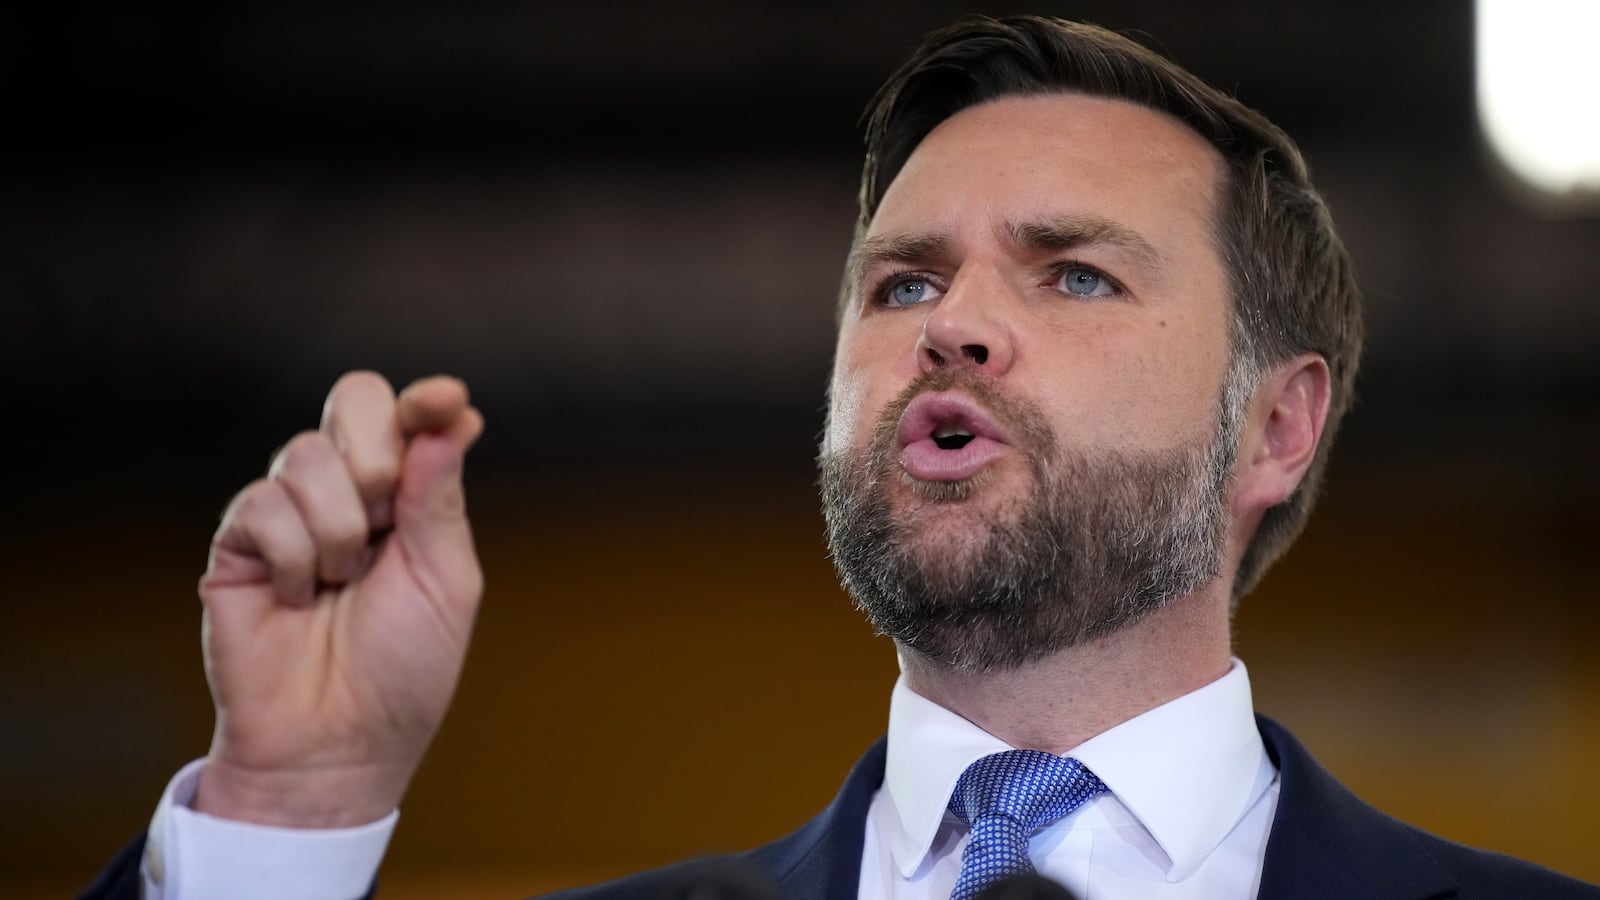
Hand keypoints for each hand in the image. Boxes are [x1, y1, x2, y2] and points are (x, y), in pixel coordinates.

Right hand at [193, 372, 484, 827]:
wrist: (336, 743)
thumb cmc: (403, 670)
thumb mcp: (446, 583)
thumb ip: (441, 498)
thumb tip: (453, 418)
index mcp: (409, 496)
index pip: (411, 416)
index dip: (427, 400)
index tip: (444, 400)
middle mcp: (349, 490)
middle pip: (354, 400)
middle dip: (376, 457)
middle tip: (381, 526)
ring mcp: (290, 510)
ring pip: (306, 453)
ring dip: (337, 527)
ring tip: (338, 584)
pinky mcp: (238, 541)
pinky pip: (263, 503)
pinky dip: (292, 556)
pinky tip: (297, 597)